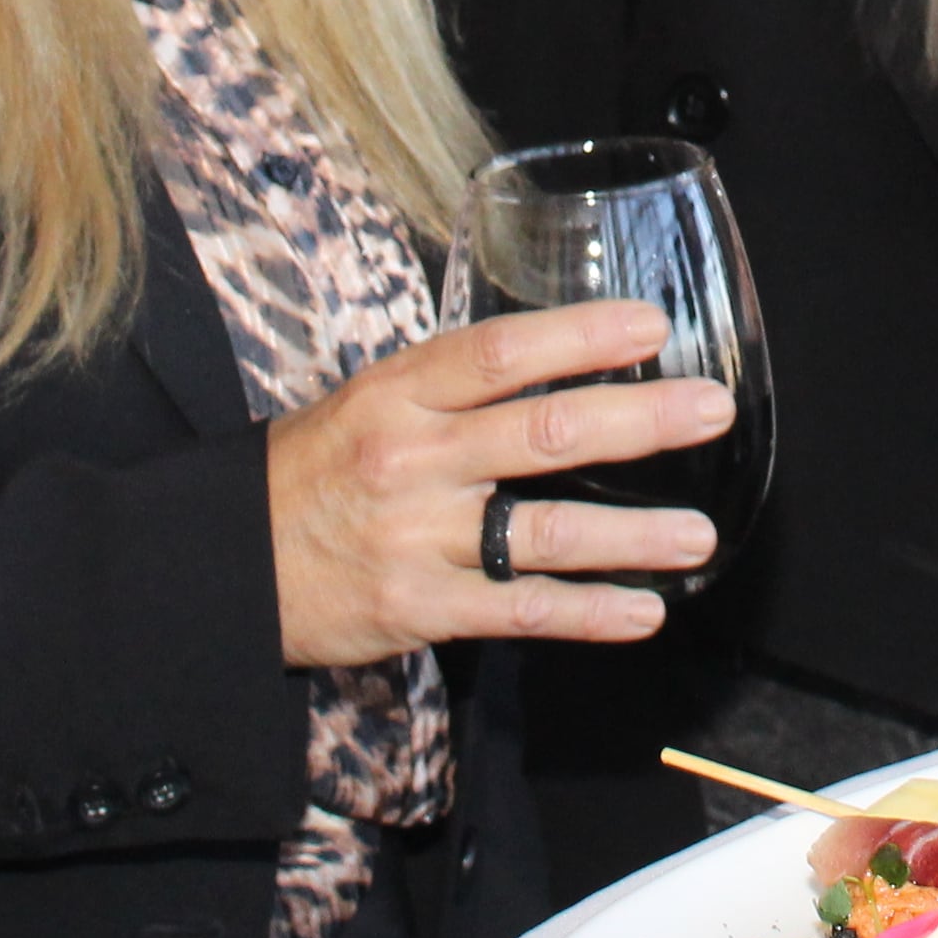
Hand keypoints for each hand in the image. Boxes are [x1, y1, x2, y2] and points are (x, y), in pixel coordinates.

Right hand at [262, 300, 732, 664]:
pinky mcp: (419, 607)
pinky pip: (520, 611)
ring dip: (633, 536)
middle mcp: (413, 459)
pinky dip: (589, 613)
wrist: (227, 563)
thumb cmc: (315, 471)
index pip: (500, 353)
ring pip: (543, 535)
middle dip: (638, 419)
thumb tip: (560, 357)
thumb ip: (454, 387)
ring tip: (699, 535)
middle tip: (710, 408)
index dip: (578, 335)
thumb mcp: (368, 402)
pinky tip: (644, 610)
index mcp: (398, 394)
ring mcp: (417, 538)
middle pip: (541, 434)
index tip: (649, 323)